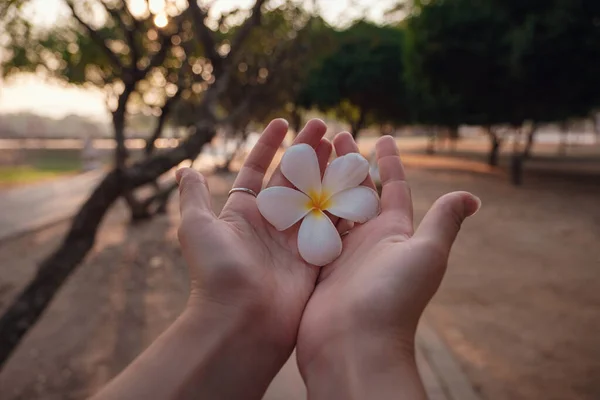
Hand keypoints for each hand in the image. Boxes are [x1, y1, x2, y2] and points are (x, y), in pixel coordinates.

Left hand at [94, 120, 335, 399]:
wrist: (240, 320)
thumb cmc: (215, 272)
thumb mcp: (196, 227)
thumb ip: (194, 197)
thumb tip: (183, 169)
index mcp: (244, 213)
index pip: (258, 170)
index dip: (269, 145)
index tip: (282, 121)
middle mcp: (271, 224)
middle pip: (293, 179)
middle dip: (307, 152)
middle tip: (324, 127)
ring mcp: (295, 240)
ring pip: (317, 197)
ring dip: (330, 172)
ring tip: (345, 146)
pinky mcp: (316, 257)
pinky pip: (334, 225)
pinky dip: (345, 205)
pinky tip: (358, 183)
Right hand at [296, 135, 479, 398]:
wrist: (354, 344)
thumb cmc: (393, 297)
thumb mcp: (426, 253)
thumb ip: (443, 222)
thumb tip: (471, 197)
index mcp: (393, 232)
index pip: (392, 188)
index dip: (388, 162)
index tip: (382, 137)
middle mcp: (366, 240)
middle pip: (357, 192)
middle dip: (349, 163)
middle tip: (336, 135)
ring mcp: (338, 253)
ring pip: (329, 206)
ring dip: (321, 179)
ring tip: (309, 153)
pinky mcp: (314, 265)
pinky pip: (306, 228)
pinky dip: (299, 207)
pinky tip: (286, 187)